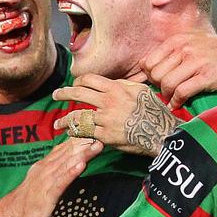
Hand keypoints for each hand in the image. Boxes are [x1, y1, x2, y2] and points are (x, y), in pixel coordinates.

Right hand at [0, 138, 102, 216]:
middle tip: (100, 133)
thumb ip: (55, 166)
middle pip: (69, 153)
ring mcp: (47, 180)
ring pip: (68, 164)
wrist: (13, 213)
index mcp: (46, 164)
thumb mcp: (42, 176)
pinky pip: (61, 182)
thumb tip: (70, 156)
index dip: (79, 138)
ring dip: (83, 154)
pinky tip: (81, 166)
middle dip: (85, 143)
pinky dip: (71, 173)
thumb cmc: (30, 196)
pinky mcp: (48, 194)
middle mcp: (47, 168)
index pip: (65, 147)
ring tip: (96, 146)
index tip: (93, 129)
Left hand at [53, 74, 181, 156]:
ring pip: (78, 116)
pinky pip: (85, 133)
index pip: (89, 80)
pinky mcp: (105, 136)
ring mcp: (105, 120)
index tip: (74, 84)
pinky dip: (76, 132)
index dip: (79, 81)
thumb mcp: (141, 91)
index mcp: (115, 89)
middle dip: (64, 93)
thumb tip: (110, 83)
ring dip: (65, 119)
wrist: (161, 133)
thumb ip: (123, 85)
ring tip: (58, 123)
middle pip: (78, 94)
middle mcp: (108, 102)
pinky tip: (71, 133)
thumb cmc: (154, 111)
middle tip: (56, 95)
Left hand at [142, 33, 216, 107]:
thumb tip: (143, 70)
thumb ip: (167, 54)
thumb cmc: (211, 52)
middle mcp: (184, 50)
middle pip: (156, 75)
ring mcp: (195, 62)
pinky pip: (182, 92)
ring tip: (172, 98)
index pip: (148, 63)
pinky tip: (179, 104)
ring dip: (167, 95)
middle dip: (158, 86)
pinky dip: (177, 102)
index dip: (150, 76)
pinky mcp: (206, 76)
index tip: (158, 82)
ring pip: (167, 83)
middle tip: (166, 91)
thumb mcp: (188, 45)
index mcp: (176, 42)